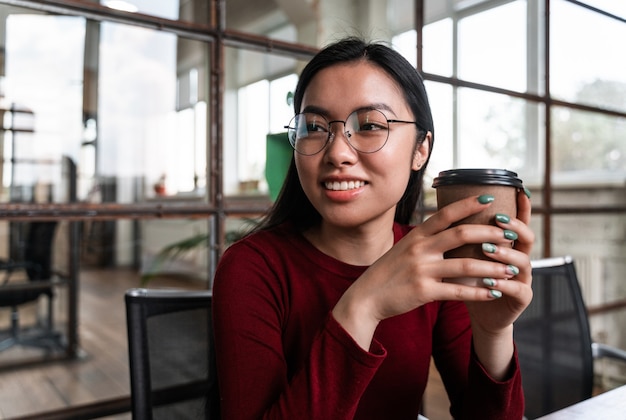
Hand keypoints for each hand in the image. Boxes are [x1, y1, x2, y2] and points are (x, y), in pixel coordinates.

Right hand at [333, 192, 532, 348]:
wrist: (366, 297)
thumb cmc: (389, 272)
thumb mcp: (404, 248)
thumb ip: (426, 238)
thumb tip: (450, 226)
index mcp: (416, 236)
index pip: (446, 214)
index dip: (468, 204)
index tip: (489, 197)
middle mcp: (419, 250)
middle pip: (461, 235)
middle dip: (490, 234)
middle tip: (511, 235)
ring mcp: (422, 271)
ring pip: (466, 266)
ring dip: (492, 267)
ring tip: (511, 269)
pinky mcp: (424, 292)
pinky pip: (458, 292)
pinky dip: (480, 292)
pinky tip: (495, 292)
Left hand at [463, 189, 533, 333]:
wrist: (480, 313)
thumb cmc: (470, 281)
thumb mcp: (464, 255)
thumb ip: (463, 237)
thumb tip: (444, 208)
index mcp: (508, 246)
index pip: (518, 222)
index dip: (521, 207)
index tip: (518, 190)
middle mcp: (520, 259)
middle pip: (527, 237)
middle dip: (514, 227)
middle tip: (498, 220)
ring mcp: (523, 278)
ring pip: (524, 262)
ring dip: (506, 254)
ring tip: (489, 249)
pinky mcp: (521, 299)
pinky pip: (517, 289)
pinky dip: (504, 284)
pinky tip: (492, 280)